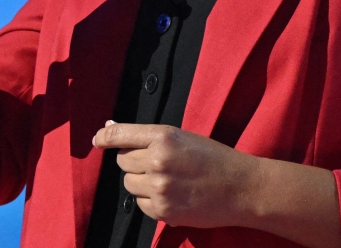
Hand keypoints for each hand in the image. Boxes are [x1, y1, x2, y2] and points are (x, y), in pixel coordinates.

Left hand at [93, 122, 258, 228]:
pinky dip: (151, 200)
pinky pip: (141, 204)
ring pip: (129, 183)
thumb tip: (109, 130)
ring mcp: (159, 188)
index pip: (121, 135)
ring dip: (141, 182)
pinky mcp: (163, 211)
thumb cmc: (215, 159)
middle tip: (156, 163)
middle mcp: (158, 161)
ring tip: (167, 180)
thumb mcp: (184, 138)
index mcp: (164, 137)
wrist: (241, 188)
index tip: (98, 140)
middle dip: (134, 161)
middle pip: (123, 161)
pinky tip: (172, 195)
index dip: (105, 137)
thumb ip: (148, 137)